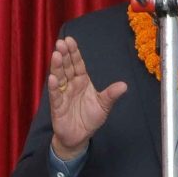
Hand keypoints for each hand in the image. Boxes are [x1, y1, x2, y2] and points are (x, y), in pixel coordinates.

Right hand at [45, 36, 127, 161]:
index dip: (74, 53)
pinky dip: (54, 87)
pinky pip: (56, 95)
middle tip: (61, 43)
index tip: (70, 40)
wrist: (80, 136)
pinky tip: (52, 78)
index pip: (77, 64)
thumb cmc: (90, 118)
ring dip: (57, 67)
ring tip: (56, 55)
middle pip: (67, 68)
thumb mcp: (104, 105)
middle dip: (64, 55)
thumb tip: (124, 85)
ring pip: (59, 78)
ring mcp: (63, 95)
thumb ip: (111, 94)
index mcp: (82, 82)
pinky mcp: (57, 107)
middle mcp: (71, 85)